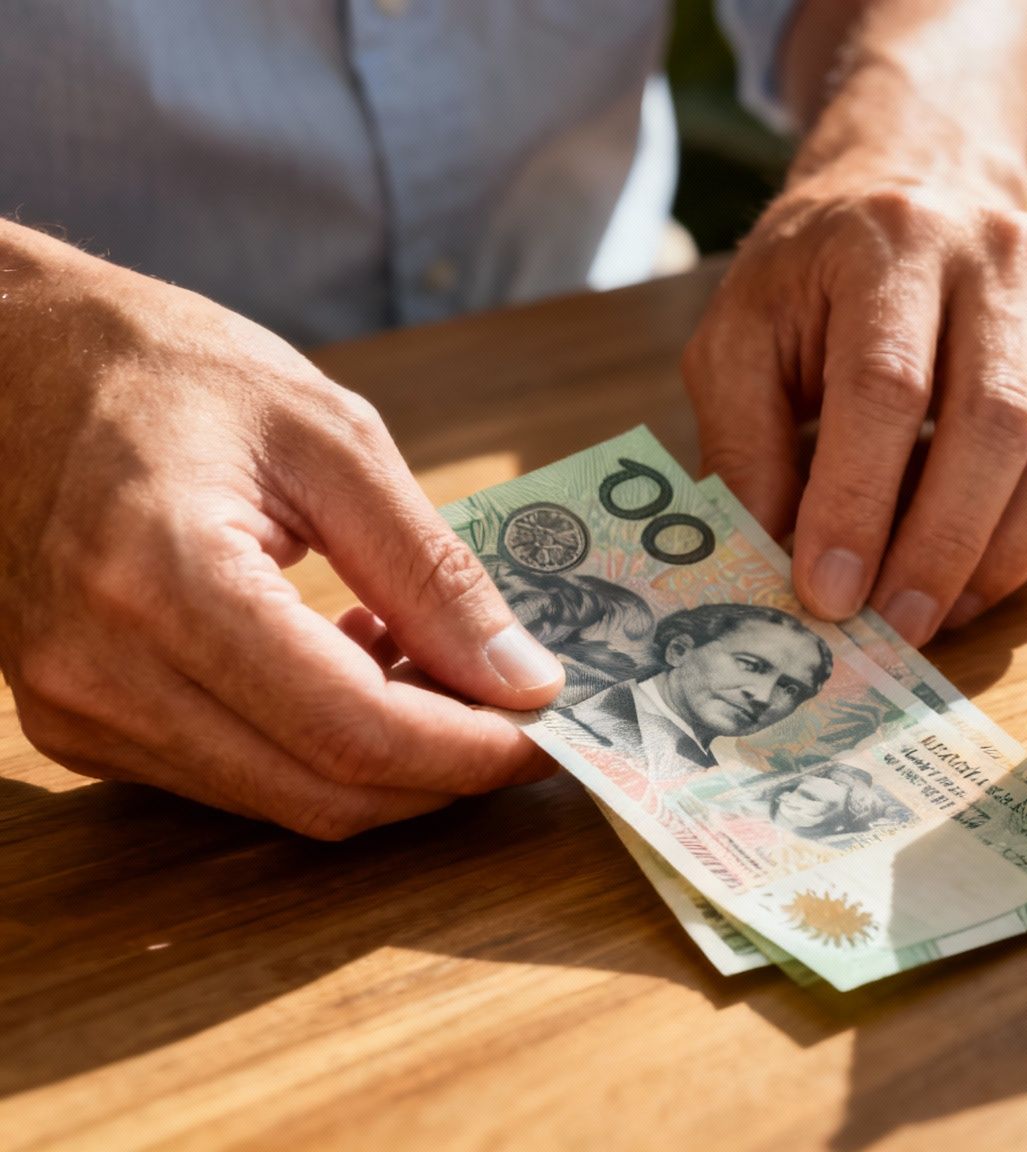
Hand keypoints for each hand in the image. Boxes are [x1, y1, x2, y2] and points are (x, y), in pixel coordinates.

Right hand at [0, 226, 563, 838]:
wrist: (7, 360)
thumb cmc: (169, 371)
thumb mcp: (331, 439)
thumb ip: (432, 569)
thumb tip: (526, 679)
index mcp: (164, 579)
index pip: (351, 729)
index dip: (471, 748)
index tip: (553, 727)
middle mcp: (101, 669)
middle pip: (321, 792)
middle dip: (444, 772)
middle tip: (520, 712)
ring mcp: (76, 708)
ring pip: (279, 800)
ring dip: (385, 759)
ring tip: (433, 660)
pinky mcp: (74, 723)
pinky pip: (230, 777)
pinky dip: (316, 744)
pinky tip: (354, 657)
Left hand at [683, 160, 1026, 645]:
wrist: (916, 189)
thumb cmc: (818, 281)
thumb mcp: (740, 338)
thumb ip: (743, 444)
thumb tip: (773, 561)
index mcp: (891, 242)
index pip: (887, 385)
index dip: (858, 500)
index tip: (829, 592)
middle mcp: (999, 256)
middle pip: (996, 420)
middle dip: (943, 544)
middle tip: (897, 624)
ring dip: (1011, 550)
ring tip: (949, 608)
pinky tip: (1007, 570)